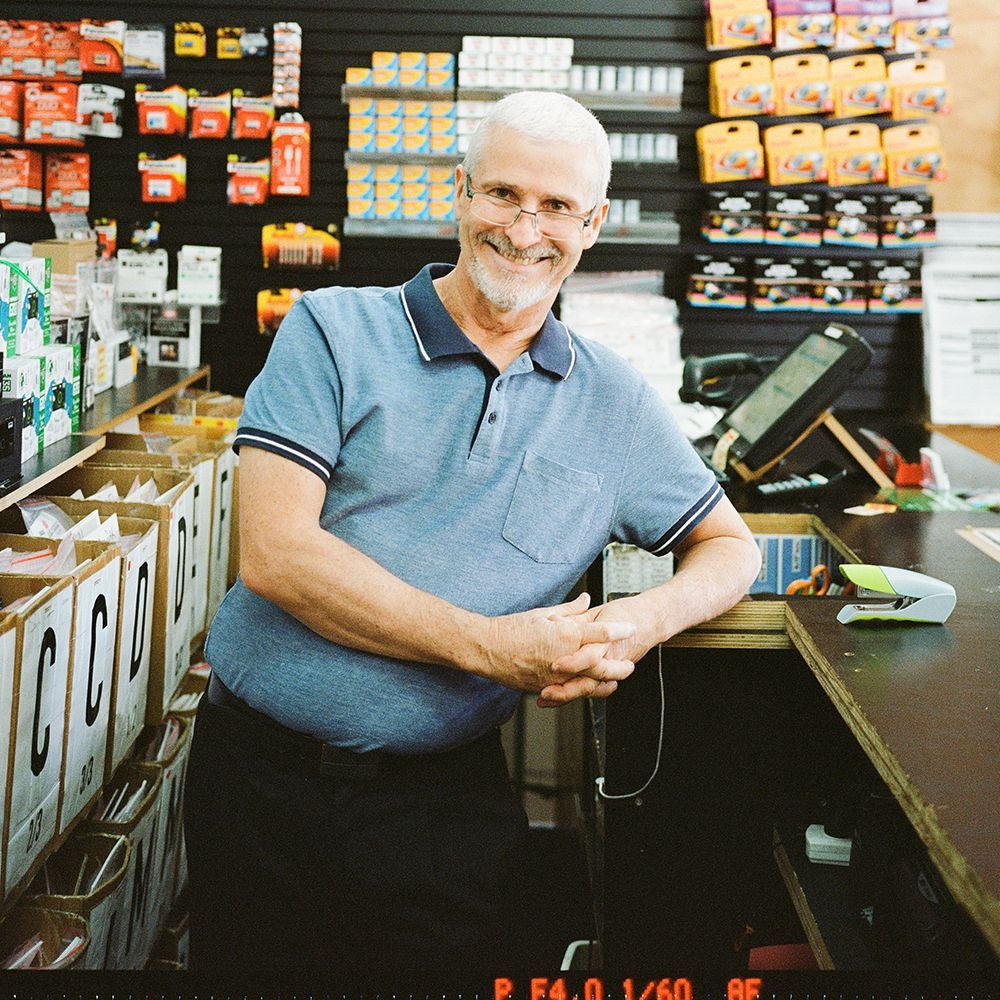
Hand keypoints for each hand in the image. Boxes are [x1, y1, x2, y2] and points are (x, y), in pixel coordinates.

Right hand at [481, 593, 635, 703]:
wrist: (486, 649)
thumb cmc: (511, 629)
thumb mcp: (543, 613)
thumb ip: (570, 610)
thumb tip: (587, 601)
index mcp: (564, 634)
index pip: (601, 632)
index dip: (619, 630)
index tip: (630, 628)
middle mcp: (563, 657)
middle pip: (601, 664)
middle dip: (619, 665)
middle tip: (630, 664)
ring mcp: (555, 676)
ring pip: (588, 683)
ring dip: (605, 682)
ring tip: (615, 681)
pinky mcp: (545, 687)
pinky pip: (570, 692)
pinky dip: (583, 690)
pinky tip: (590, 689)